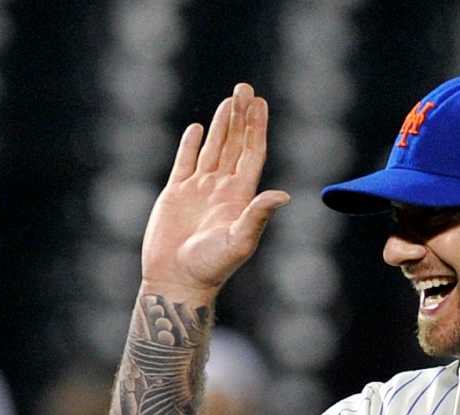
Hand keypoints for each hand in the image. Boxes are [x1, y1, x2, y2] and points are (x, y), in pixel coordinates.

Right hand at [141, 83, 289, 305]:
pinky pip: (185, 162)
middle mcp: (221, 190)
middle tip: (245, 88)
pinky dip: (191, 144)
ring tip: (230, 100)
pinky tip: (198, 128)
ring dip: (222, 125)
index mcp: (239, 197)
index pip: (252, 153)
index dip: (257, 128)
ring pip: (213, 149)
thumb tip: (284, 195)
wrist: (176, 281)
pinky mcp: (175, 195)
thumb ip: (259, 215)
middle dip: (241, 117)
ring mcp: (198, 191)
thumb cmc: (211, 267)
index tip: (260, 103)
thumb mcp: (240, 241)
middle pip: (235, 144)